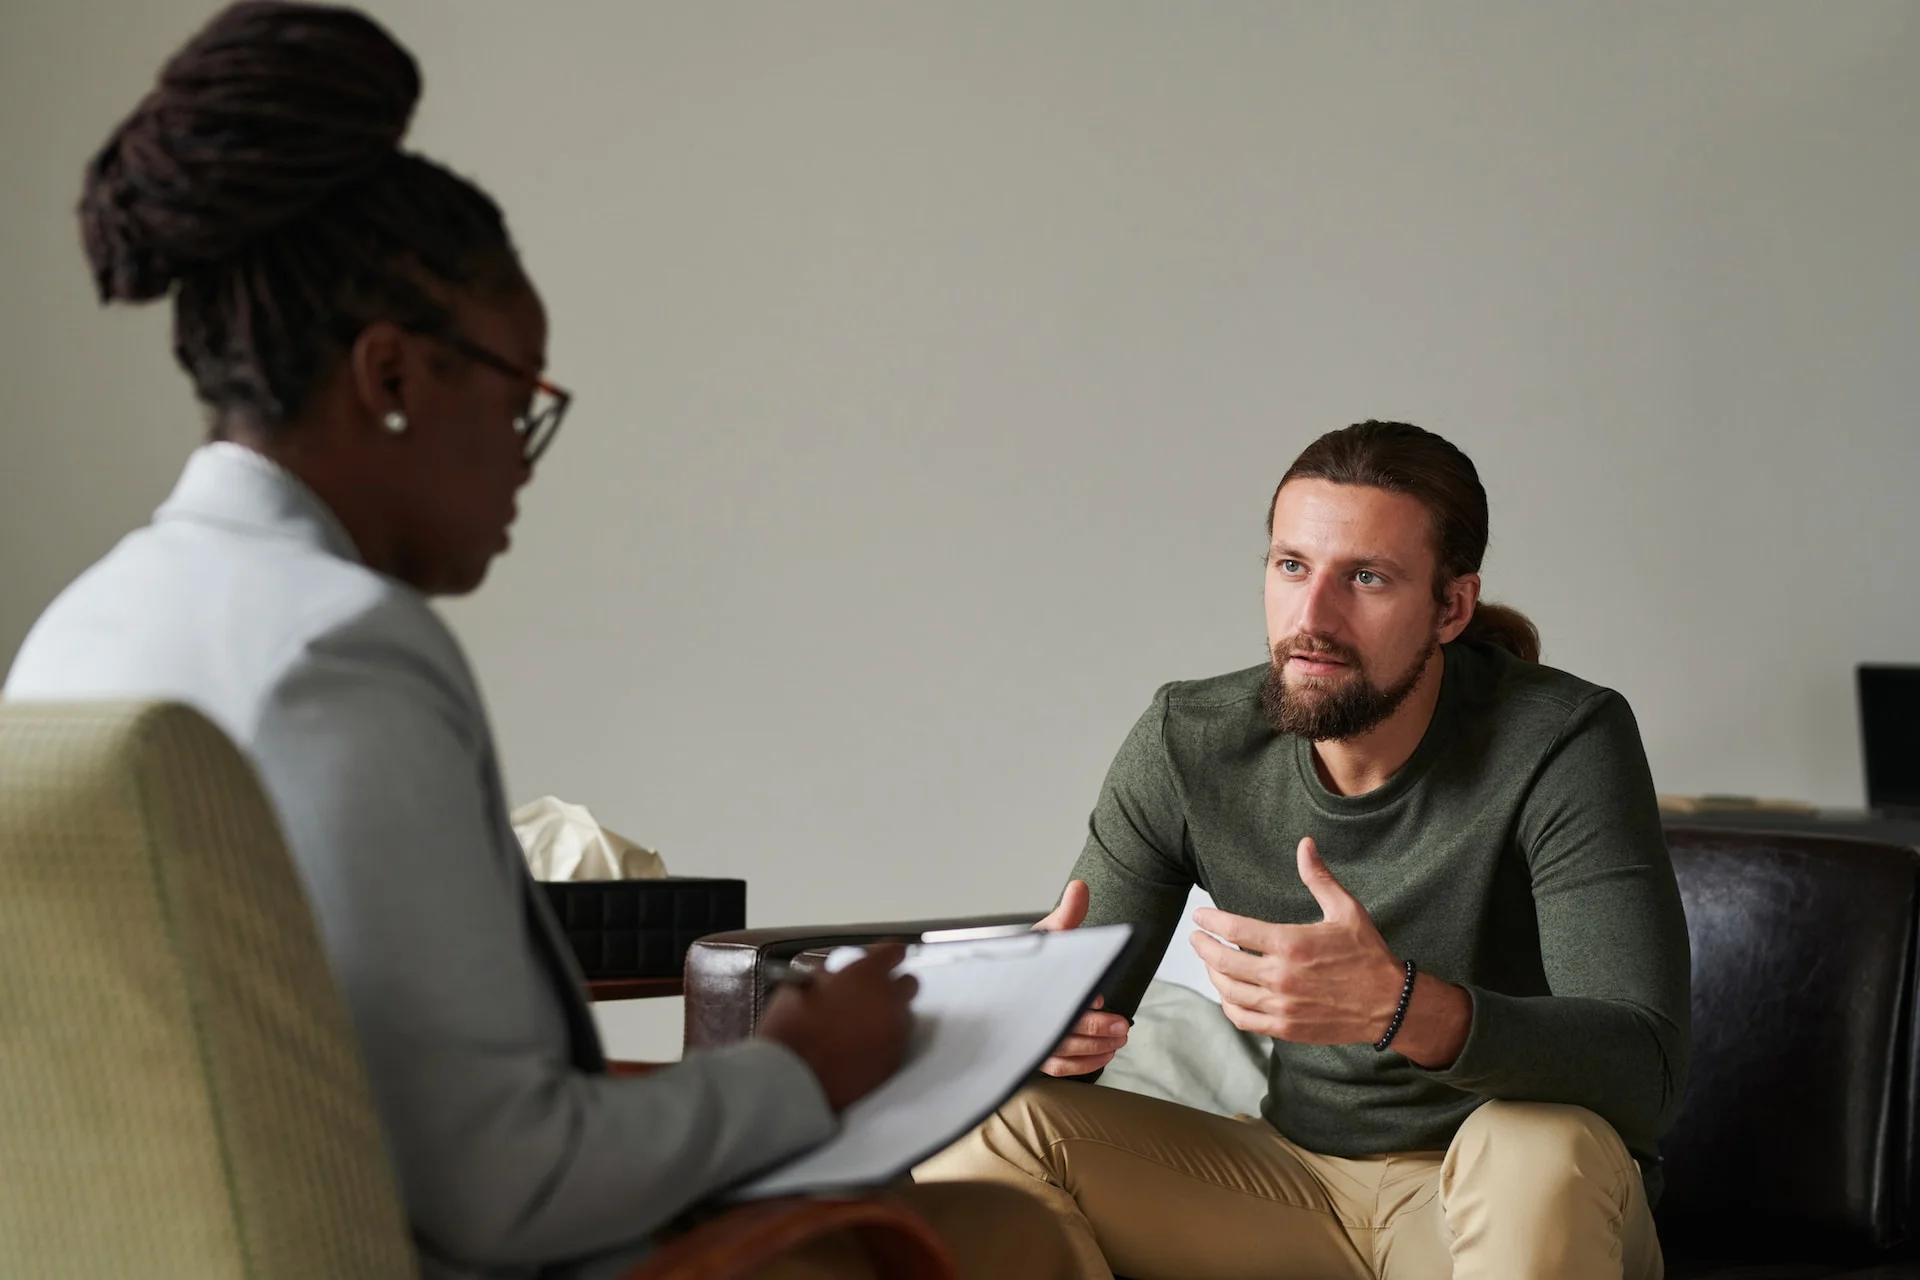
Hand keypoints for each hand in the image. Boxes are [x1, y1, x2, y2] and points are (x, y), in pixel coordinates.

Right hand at [757, 943, 918, 1111]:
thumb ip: (828, 977)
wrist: (794, 1078)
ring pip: (904, 1017)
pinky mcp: (893, 1062)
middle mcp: (888, 1000)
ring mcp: (895, 1033)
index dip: (887, 955)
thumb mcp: (802, 986)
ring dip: (889, 1017)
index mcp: (866, 974)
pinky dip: (883, 1044)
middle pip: (909, 984)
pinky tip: (862, 1050)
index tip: (884, 959)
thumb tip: (836, 978)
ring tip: (863, 1027)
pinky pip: (896, 1045)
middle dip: (894, 987)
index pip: (893, 951)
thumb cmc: (791, 1029)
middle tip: (874, 995)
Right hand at [1033, 879, 1129, 1074]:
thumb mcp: (1050, 933)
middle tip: (1123, 1028)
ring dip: (1094, 1050)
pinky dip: (1084, 1066)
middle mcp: (1027, 1015)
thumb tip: (1079, 887)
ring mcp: (1029, 1037)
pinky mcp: (1035, 1053)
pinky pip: (1057, 1068)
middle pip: (1062, 1031)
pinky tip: (1105, 1055)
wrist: (1011, 981)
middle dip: (1096, 1030)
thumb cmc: (1031, 959)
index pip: (1054, 1001)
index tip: (1099, 999)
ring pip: (1061, 1053)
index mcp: (1030, 986)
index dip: (1079, 1005)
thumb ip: (1067, 914)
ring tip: (1119, 1040)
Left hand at [1190, 837, 1404, 1045]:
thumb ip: (1318, 878)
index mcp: (1290, 943)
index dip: (1210, 921)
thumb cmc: (1368, 955)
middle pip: (1223, 961)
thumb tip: (1305, 844)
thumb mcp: (1346, 910)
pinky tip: (1228, 992)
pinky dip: (1228, 1005)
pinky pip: (1243, 1018)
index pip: (1234, 930)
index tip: (1200, 916)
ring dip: (1213, 974)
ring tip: (1210, 962)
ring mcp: (1281, 1005)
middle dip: (1203, 946)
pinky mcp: (1285, 1027)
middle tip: (1196, 937)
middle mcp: (1281, 976)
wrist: (1390, 1004)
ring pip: (1228, 991)